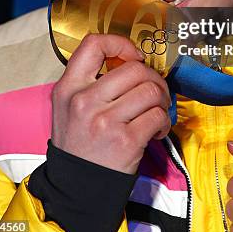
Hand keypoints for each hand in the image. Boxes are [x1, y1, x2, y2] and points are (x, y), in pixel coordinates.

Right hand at [51, 33, 171, 173]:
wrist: (75, 188)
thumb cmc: (79, 142)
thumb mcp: (69, 106)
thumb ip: (91, 80)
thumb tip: (131, 61)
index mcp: (69, 87)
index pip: (93, 44)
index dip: (120, 43)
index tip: (133, 57)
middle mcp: (85, 101)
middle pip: (135, 68)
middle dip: (153, 78)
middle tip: (153, 92)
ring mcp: (105, 121)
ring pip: (151, 90)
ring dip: (162, 100)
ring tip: (155, 111)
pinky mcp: (126, 141)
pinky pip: (158, 116)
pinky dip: (163, 121)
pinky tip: (155, 130)